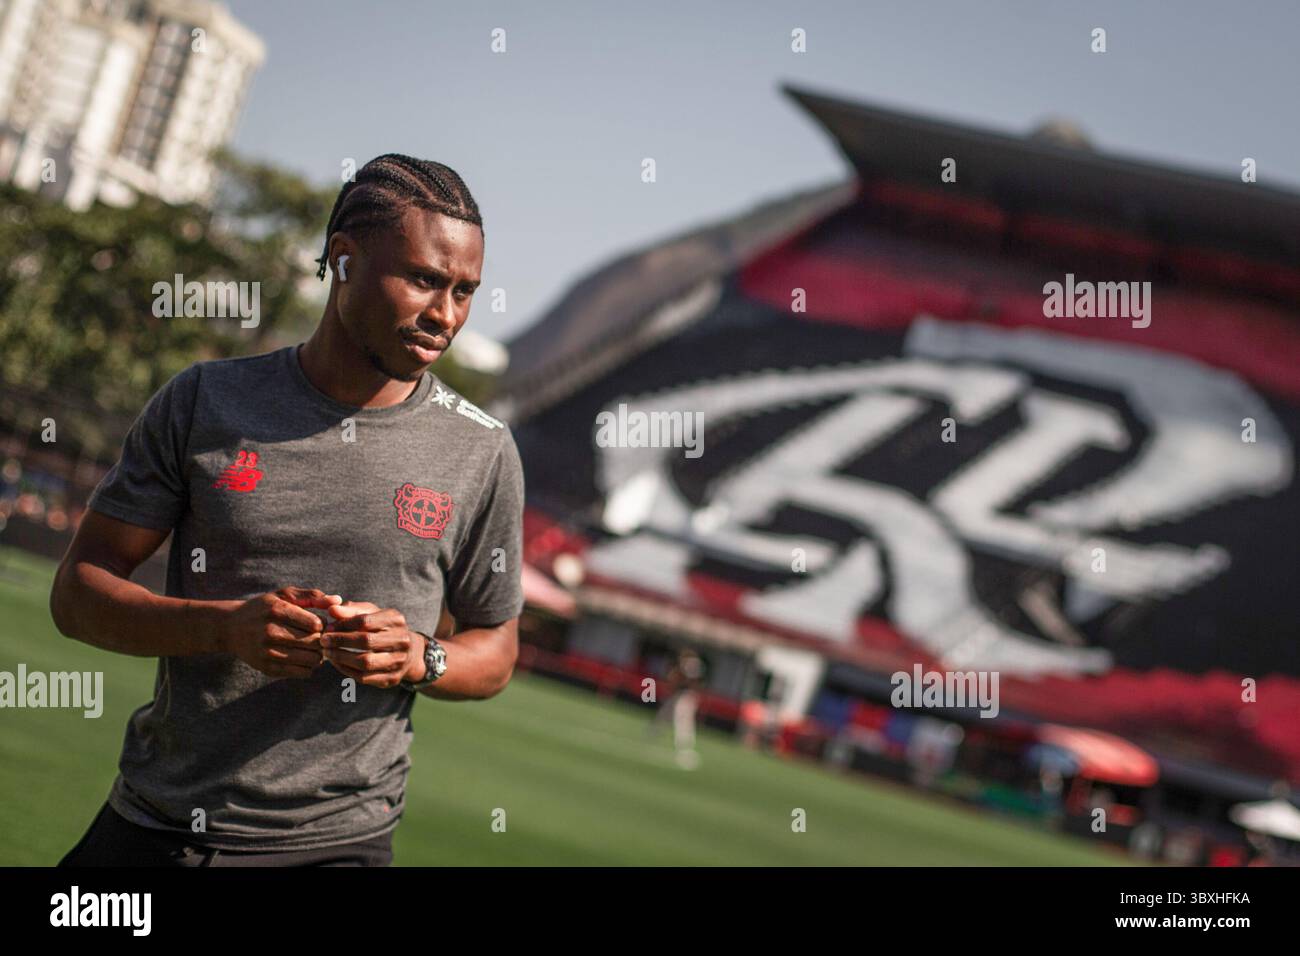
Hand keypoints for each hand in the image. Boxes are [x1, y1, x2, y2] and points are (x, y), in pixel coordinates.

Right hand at [218, 587, 341, 679]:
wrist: (231, 628)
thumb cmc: (264, 609)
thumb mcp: (284, 595)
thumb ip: (312, 596)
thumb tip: (337, 601)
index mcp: (277, 611)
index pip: (315, 624)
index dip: (322, 624)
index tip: (317, 624)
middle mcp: (271, 632)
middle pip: (315, 643)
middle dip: (322, 641)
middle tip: (319, 638)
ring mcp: (268, 653)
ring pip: (312, 660)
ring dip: (318, 655)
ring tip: (313, 648)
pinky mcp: (268, 668)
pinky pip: (302, 673)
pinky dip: (309, 667)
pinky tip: (303, 657)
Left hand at [321, 601, 425, 688]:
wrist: (407, 652)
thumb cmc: (381, 628)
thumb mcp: (370, 613)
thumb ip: (350, 610)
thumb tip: (331, 610)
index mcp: (396, 620)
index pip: (365, 621)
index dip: (343, 624)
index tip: (328, 626)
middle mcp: (402, 640)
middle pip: (366, 641)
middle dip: (340, 641)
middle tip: (323, 640)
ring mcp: (399, 661)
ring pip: (365, 662)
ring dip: (341, 658)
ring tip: (327, 652)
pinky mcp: (392, 679)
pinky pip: (364, 677)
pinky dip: (346, 670)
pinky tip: (336, 663)